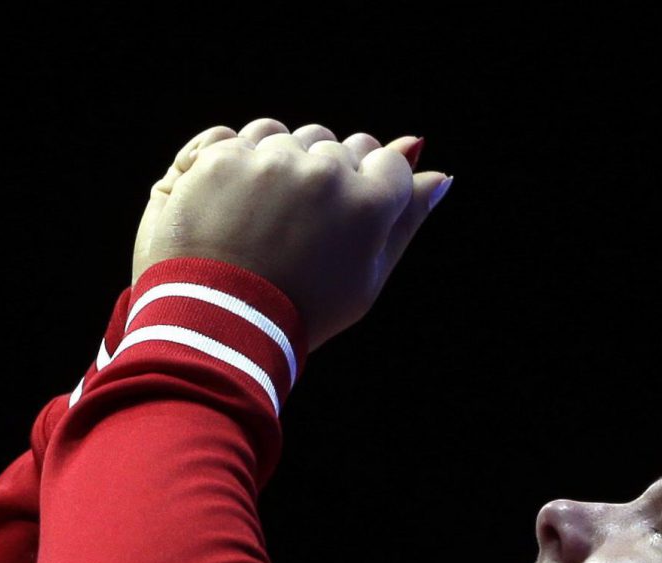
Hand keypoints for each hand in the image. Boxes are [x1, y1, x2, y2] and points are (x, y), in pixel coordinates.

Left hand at [132, 118, 448, 351]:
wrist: (224, 327)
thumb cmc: (304, 311)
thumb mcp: (368, 277)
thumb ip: (406, 220)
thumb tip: (441, 176)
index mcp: (368, 204)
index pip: (387, 160)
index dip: (368, 186)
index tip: (343, 219)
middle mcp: (324, 172)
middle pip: (334, 145)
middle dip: (321, 179)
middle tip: (297, 233)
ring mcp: (269, 161)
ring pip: (283, 135)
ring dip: (276, 165)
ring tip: (260, 220)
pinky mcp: (221, 158)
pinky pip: (233, 137)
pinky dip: (231, 165)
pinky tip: (229, 207)